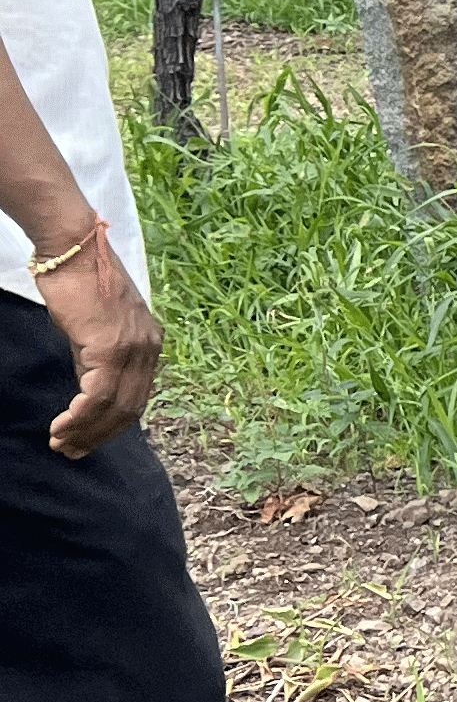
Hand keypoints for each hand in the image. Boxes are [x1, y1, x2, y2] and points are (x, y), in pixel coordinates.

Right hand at [36, 231, 157, 457]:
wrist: (72, 249)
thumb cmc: (77, 282)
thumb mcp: (94, 327)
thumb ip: (96, 358)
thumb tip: (89, 389)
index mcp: (150, 343)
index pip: (138, 396)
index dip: (113, 424)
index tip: (89, 440)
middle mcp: (149, 348)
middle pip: (130, 408)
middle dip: (100, 435)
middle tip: (72, 452)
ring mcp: (133, 348)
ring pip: (114, 406)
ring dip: (86, 431)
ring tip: (62, 444)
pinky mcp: (111, 346)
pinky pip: (98, 394)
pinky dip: (80, 416)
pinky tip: (62, 426)